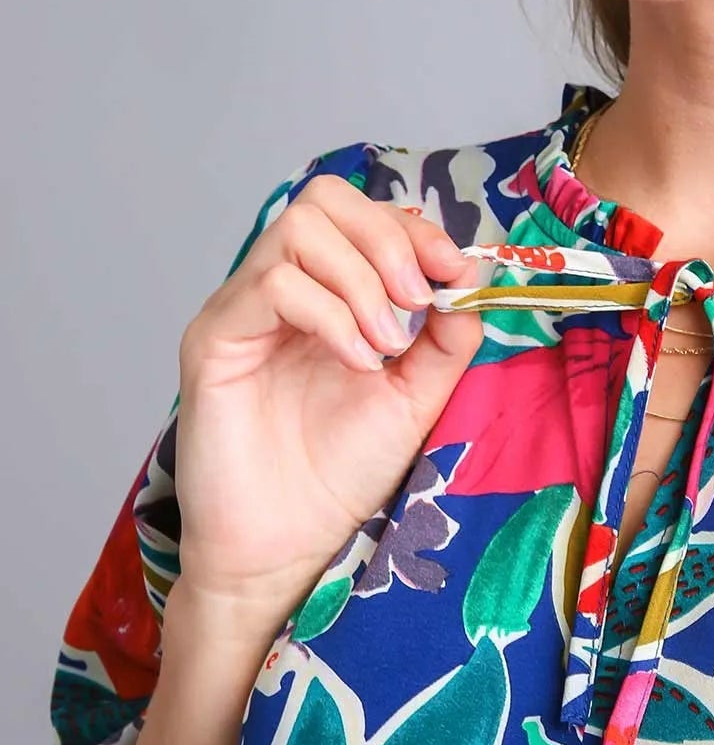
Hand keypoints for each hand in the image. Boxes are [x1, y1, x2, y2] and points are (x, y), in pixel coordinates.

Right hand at [172, 177, 483, 619]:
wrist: (287, 545)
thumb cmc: (341, 473)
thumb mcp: (417, 395)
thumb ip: (447, 336)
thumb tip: (470, 274)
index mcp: (327, 292)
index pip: (363, 214)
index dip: (415, 230)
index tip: (455, 271)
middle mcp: (279, 288)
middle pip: (325, 198)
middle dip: (388, 239)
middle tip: (418, 303)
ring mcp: (242, 310)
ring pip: (297, 230)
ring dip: (361, 280)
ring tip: (386, 346)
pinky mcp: (213, 340)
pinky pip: (271, 285)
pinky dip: (329, 314)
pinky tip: (356, 362)